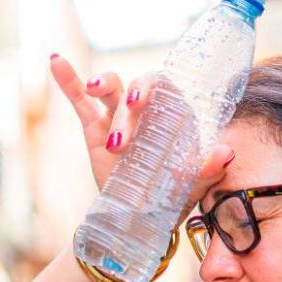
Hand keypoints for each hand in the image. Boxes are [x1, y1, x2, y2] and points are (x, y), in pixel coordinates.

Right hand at [49, 55, 234, 225]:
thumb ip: (209, 170)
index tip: (140, 103)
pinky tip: (55, 61)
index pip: (165, 87)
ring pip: (110, 88)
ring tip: (94, 91)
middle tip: (120, 140)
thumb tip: (225, 153)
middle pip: (135, 87)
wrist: (138, 220)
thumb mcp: (191, 188)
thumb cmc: (171, 199)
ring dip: (102, 84)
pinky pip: (80, 101)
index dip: (152, 87)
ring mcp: (119, 118)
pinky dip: (68, 80)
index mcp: (173, 118)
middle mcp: (147, 113)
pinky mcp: (95, 129)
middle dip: (126, 108)